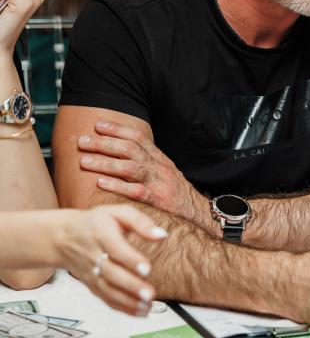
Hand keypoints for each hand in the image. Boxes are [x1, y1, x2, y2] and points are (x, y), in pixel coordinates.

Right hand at [54, 204, 167, 314]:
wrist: (64, 237)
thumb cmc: (96, 222)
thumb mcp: (118, 212)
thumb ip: (140, 222)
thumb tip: (162, 235)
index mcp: (101, 233)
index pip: (116, 249)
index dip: (131, 260)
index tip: (147, 269)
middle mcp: (93, 255)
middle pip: (111, 273)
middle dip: (131, 286)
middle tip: (149, 294)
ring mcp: (91, 273)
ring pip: (108, 290)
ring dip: (127, 301)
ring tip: (147, 305)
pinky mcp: (92, 285)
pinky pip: (106, 298)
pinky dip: (122, 307)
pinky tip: (139, 311)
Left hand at [78, 120, 203, 220]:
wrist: (198, 212)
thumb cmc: (176, 193)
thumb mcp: (164, 171)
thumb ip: (146, 161)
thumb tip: (123, 152)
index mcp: (158, 158)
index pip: (137, 137)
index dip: (117, 129)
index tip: (98, 125)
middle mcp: (158, 167)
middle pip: (129, 149)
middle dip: (104, 143)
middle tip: (82, 141)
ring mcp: (157, 183)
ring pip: (130, 167)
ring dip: (105, 163)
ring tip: (84, 161)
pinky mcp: (156, 200)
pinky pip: (135, 191)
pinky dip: (116, 186)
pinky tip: (100, 183)